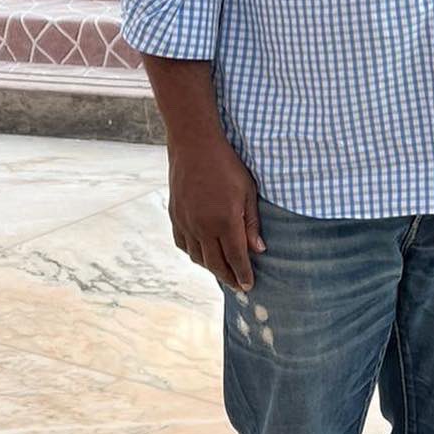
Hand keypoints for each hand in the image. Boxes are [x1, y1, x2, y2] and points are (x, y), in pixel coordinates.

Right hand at [167, 134, 265, 290]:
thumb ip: (251, 223)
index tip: (249, 287)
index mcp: (224, 221)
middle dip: (228, 278)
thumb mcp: (248, 191)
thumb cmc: (227, 165)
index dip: (243, 275)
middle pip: (215, 264)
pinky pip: (183, 244)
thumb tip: (258, 250)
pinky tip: (203, 254)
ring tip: (223, 271)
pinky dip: (194, 254)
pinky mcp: (175, 216)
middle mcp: (203, 227)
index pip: (236, 258)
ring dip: (211, 268)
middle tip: (238, 287)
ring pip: (197, 257)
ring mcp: (186, 223)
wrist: (195, 146)